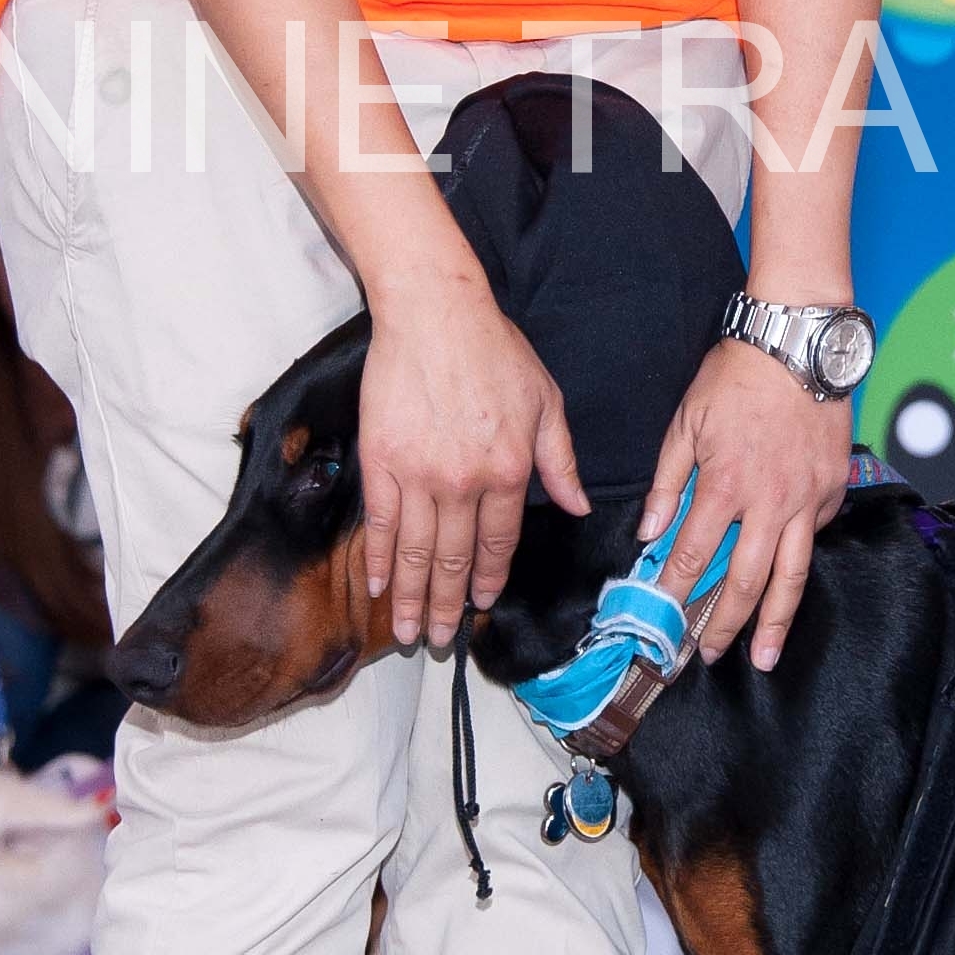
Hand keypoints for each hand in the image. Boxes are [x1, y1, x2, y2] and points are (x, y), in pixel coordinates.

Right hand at [361, 266, 587, 648]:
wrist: (435, 314)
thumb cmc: (494, 350)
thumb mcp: (546, 403)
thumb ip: (560, 461)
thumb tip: (578, 506)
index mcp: (509, 472)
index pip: (499, 545)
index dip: (489, 581)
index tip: (481, 605)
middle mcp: (464, 484)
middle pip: (455, 561)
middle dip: (447, 607)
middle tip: (439, 641)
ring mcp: (419, 476)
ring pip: (416, 553)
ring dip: (411, 599)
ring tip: (406, 633)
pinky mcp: (382, 462)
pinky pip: (379, 524)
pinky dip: (378, 560)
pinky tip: (376, 587)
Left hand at [642, 338, 851, 672]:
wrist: (797, 343)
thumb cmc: (737, 376)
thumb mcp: (685, 424)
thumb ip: (666, 482)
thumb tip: (651, 530)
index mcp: (726, 485)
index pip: (696, 555)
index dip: (676, 592)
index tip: (663, 618)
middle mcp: (770, 502)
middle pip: (746, 582)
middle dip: (724, 624)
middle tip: (709, 654)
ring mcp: (808, 498)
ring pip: (792, 575)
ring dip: (776, 622)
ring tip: (765, 655)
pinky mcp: (834, 488)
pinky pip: (817, 535)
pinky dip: (801, 560)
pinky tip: (789, 581)